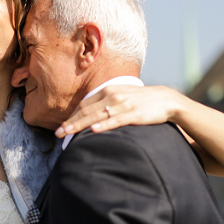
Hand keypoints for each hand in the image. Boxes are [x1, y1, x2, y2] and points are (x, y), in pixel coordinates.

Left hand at [56, 85, 183, 136]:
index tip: (62, 126)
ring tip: (67, 133)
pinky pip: (116, 120)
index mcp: (108, 90)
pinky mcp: (134, 114)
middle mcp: (113, 95)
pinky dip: (104, 125)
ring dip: (80, 125)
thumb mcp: (121, 96)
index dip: (72, 115)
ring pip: (96, 116)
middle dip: (70, 122)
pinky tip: (93, 130)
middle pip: (86, 110)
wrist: (165, 99)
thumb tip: (90, 116)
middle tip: (58, 133)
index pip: (84, 104)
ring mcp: (123, 104)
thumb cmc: (140, 101)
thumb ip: (105, 103)